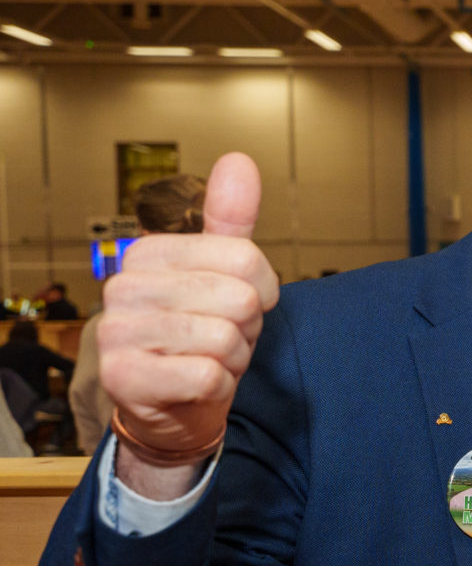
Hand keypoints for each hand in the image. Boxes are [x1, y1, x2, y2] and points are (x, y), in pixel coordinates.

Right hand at [102, 152, 278, 494]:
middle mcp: (122, 286)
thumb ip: (230, 220)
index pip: (245, 257)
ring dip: (232, 358)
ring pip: (226, 338)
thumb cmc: (203, 332)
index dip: (261, 289)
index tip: (237, 304)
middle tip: (220, 337)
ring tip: (206, 359)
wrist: (177, 404)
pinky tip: (194, 384)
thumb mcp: (224, 272)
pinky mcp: (123, 378)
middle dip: (246, 327)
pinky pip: (207, 375)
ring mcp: (116, 332)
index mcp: (146, 252)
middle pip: (240, 299)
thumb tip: (239, 161)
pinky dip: (216, 385)